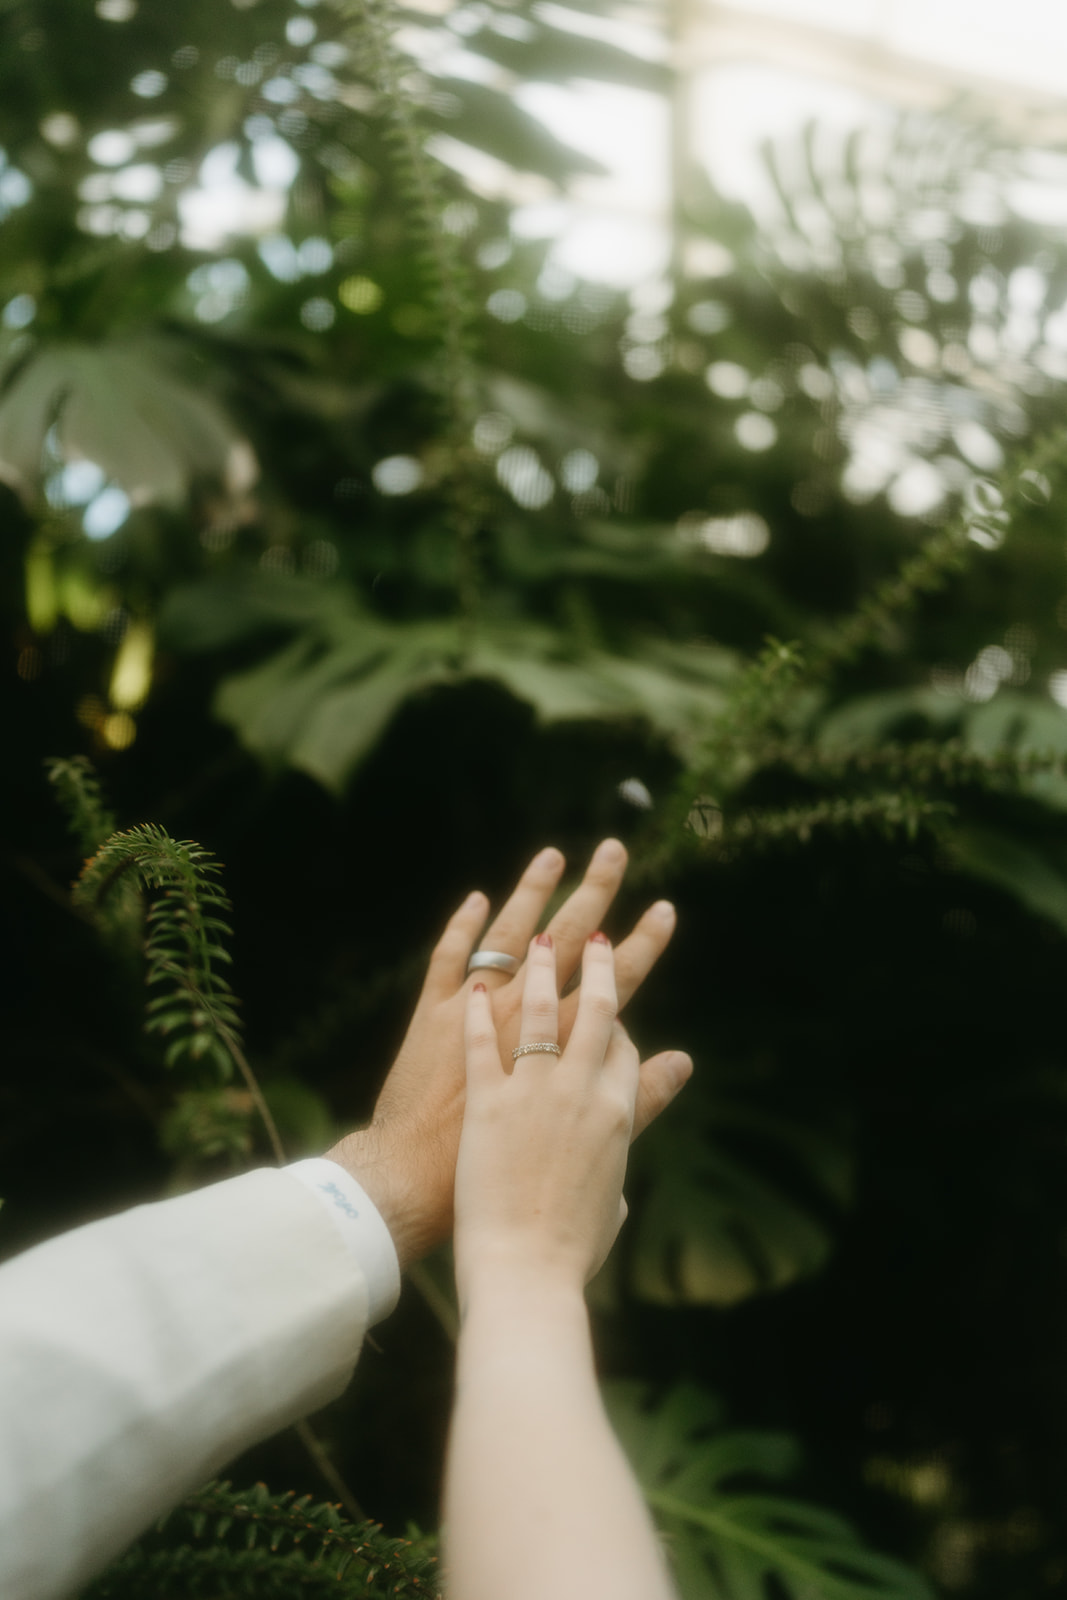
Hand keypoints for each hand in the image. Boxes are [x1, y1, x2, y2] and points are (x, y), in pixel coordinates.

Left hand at [454, 933, 690, 1298]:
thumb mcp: (614, 1198)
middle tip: (596, 930)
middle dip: (599, 962)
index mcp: (618, 1112)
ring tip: (536, 938)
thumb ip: (627, 1156)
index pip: (623, 1045)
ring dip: (537, 967)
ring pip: (537, 1010)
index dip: (616, 1019)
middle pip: (595, 1008)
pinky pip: (479, 1041)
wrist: (524, 1273)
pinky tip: (471, 984)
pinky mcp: (485, 1101)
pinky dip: (473, 1010)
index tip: (607, 1003)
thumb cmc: (571, 1250)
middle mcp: (581, 1089)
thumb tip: (637, 1156)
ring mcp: (532, 1090)